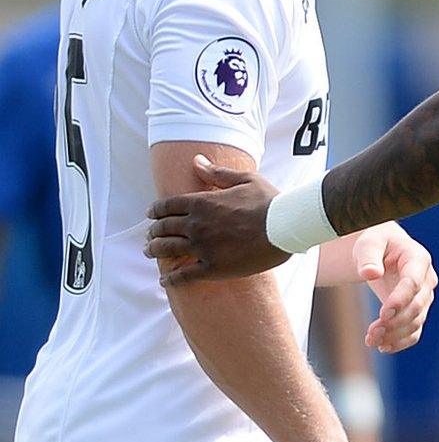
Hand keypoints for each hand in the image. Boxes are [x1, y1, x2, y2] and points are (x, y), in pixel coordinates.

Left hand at [145, 155, 290, 282]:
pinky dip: (170, 278)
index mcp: (201, 202)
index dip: (155, 210)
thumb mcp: (245, 179)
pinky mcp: (212, 267)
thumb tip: (196, 160)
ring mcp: (202, 248)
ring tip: (151, 252)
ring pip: (167, 250)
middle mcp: (196, 225)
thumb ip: (217, 173)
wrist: (286, 227)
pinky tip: (165, 280)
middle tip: (150, 235)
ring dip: (154, 251)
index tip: (151, 214)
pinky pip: (183, 275)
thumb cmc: (269, 201)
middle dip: (153, 232)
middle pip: (163, 228)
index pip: (166, 206)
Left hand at [350, 222, 436, 352]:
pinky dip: (401, 341)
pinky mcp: (416, 311)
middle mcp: (426, 280)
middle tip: (372, 331)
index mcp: (418, 259)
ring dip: (394, 334)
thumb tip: (370, 273)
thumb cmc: (377, 243)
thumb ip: (368, 256)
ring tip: (371, 340)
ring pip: (416, 321)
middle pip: (417, 306)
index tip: (383, 314)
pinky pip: (415, 331)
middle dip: (395, 321)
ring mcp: (424, 297)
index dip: (400, 299)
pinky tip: (383, 346)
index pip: (413, 282)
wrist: (384, 251)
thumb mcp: (369, 243)